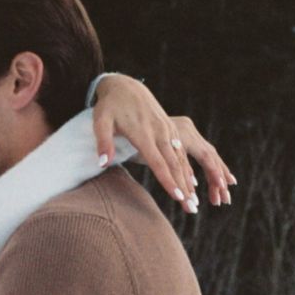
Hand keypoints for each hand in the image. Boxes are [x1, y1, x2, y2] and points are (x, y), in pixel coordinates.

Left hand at [92, 75, 236, 212]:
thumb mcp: (100, 121)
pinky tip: (193, 183)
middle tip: (191, 208)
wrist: (125, 86)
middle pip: (174, 163)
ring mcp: (167, 129)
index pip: (157, 162)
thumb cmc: (109, 106)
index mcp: (143, 132)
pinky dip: (188, 168)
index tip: (178, 197)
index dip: (168, 180)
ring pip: (181, 158)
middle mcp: (160, 131)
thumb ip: (102, 142)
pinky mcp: (170, 128)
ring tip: (195, 201)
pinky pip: (182, 151)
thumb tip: (102, 164)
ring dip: (189, 181)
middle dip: (184, 187)